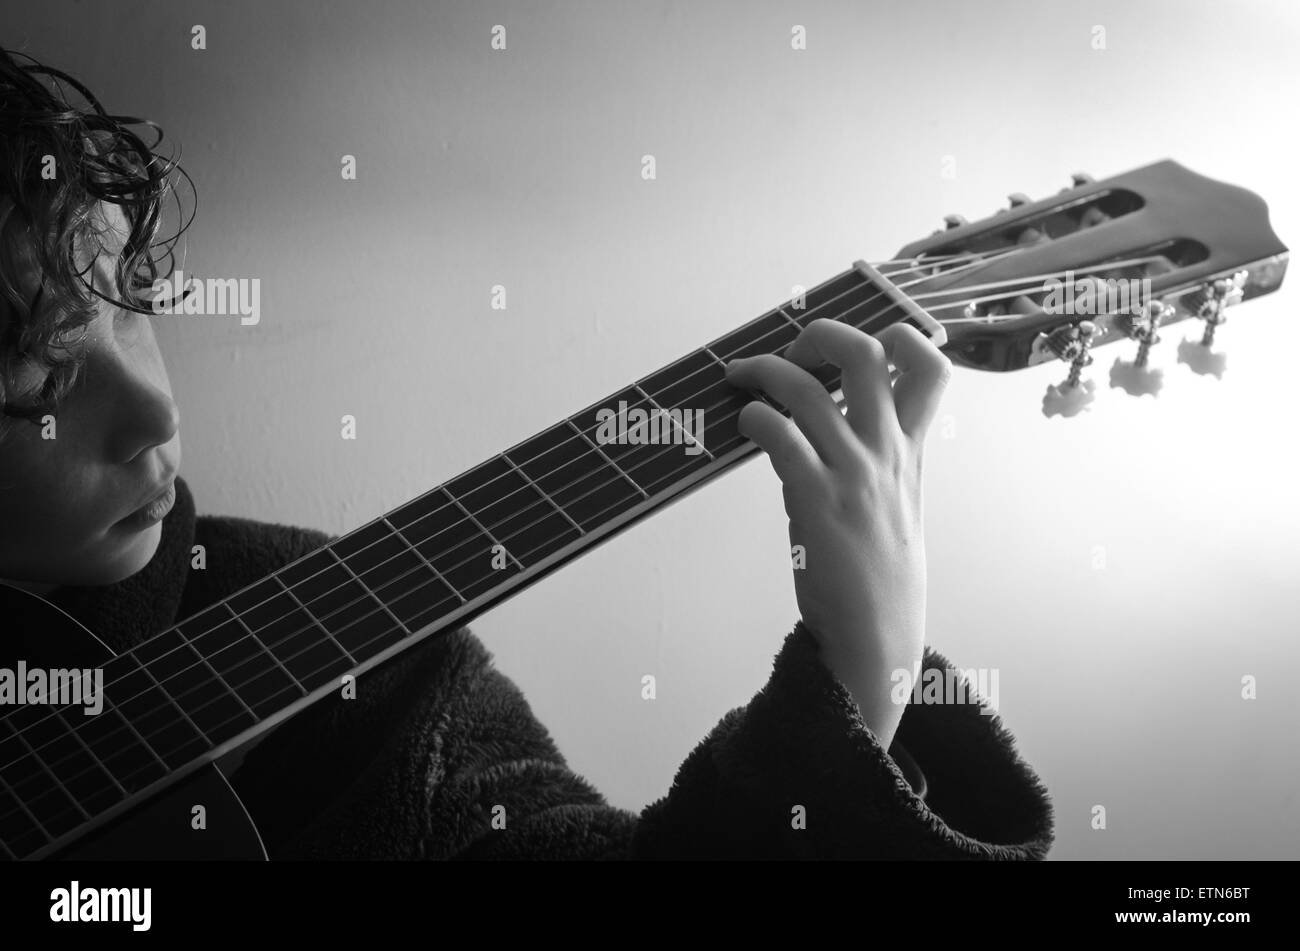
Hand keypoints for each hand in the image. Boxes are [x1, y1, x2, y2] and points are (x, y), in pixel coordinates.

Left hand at [725, 318, 950, 748]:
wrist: (877, 639)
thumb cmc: (881, 579)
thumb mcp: (900, 508)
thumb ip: (880, 463)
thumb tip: (836, 426)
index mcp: (911, 454)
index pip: (931, 369)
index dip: (901, 335)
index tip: (862, 338)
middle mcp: (886, 454)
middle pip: (868, 354)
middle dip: (822, 334)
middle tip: (792, 352)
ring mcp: (853, 474)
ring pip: (809, 389)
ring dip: (765, 370)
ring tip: (740, 377)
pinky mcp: (816, 500)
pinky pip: (780, 433)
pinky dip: (756, 415)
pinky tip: (744, 423)